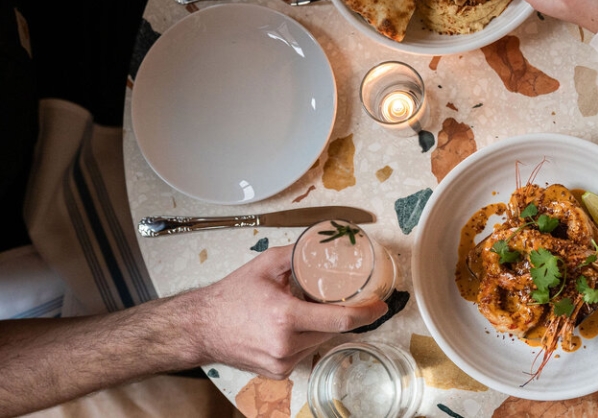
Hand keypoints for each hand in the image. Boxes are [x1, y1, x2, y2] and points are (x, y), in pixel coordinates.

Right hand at [187, 245, 386, 377]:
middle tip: (351, 299)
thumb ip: (297, 252)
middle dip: (344, 315)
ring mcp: (282, 362)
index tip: (379, 305)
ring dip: (323, 326)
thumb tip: (323, 240)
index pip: (341, 319)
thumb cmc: (230, 297)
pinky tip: (295, 324)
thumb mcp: (266, 265)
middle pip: (333, 330)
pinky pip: (306, 352)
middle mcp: (285, 345)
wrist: (202, 327)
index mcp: (286, 317)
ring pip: (320, 341)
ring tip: (310, 307)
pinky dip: (307, 337)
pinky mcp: (278, 372)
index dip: (366, 312)